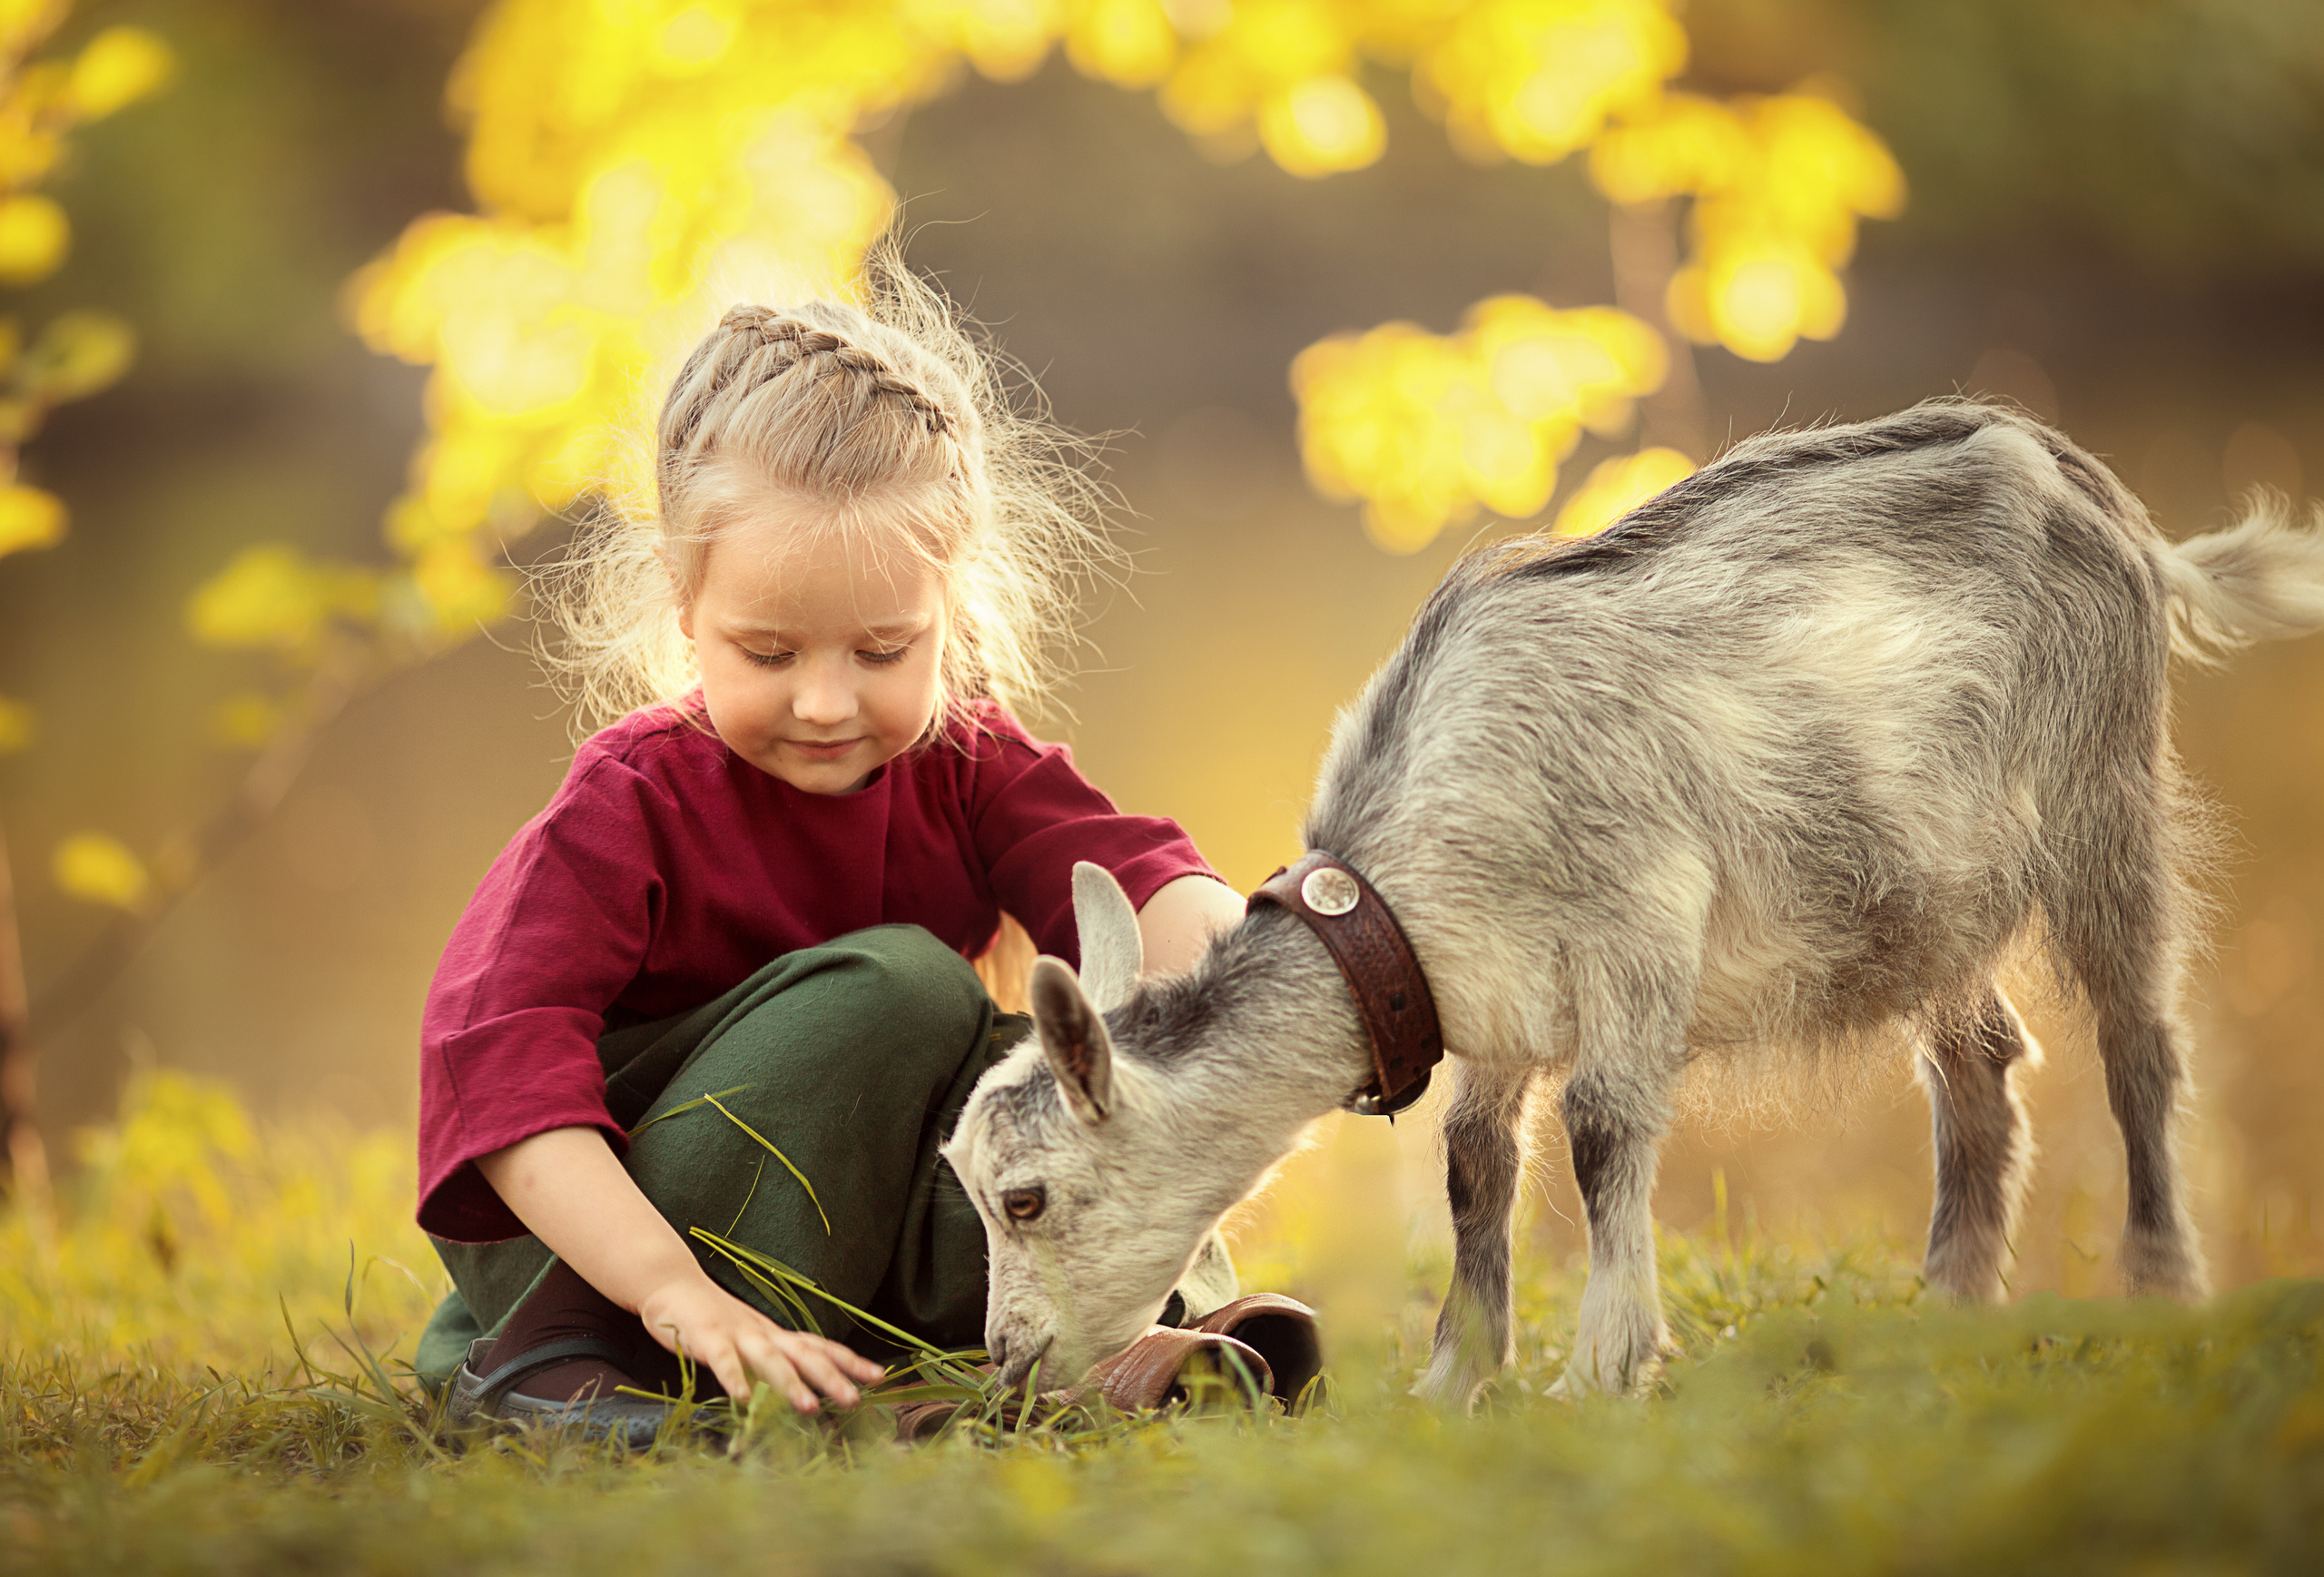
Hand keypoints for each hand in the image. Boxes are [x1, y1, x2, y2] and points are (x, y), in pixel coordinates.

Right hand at [635, 1272, 886, 1411]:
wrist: (671, 1284)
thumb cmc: (713, 1320)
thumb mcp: (748, 1342)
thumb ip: (771, 1364)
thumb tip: (801, 1391)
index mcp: (775, 1335)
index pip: (819, 1347)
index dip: (849, 1361)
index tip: (879, 1377)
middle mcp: (762, 1333)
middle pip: (804, 1354)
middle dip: (831, 1378)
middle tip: (855, 1400)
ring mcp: (735, 1333)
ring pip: (769, 1359)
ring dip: (790, 1383)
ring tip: (810, 1408)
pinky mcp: (705, 1336)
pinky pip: (722, 1359)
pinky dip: (734, 1377)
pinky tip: (742, 1399)